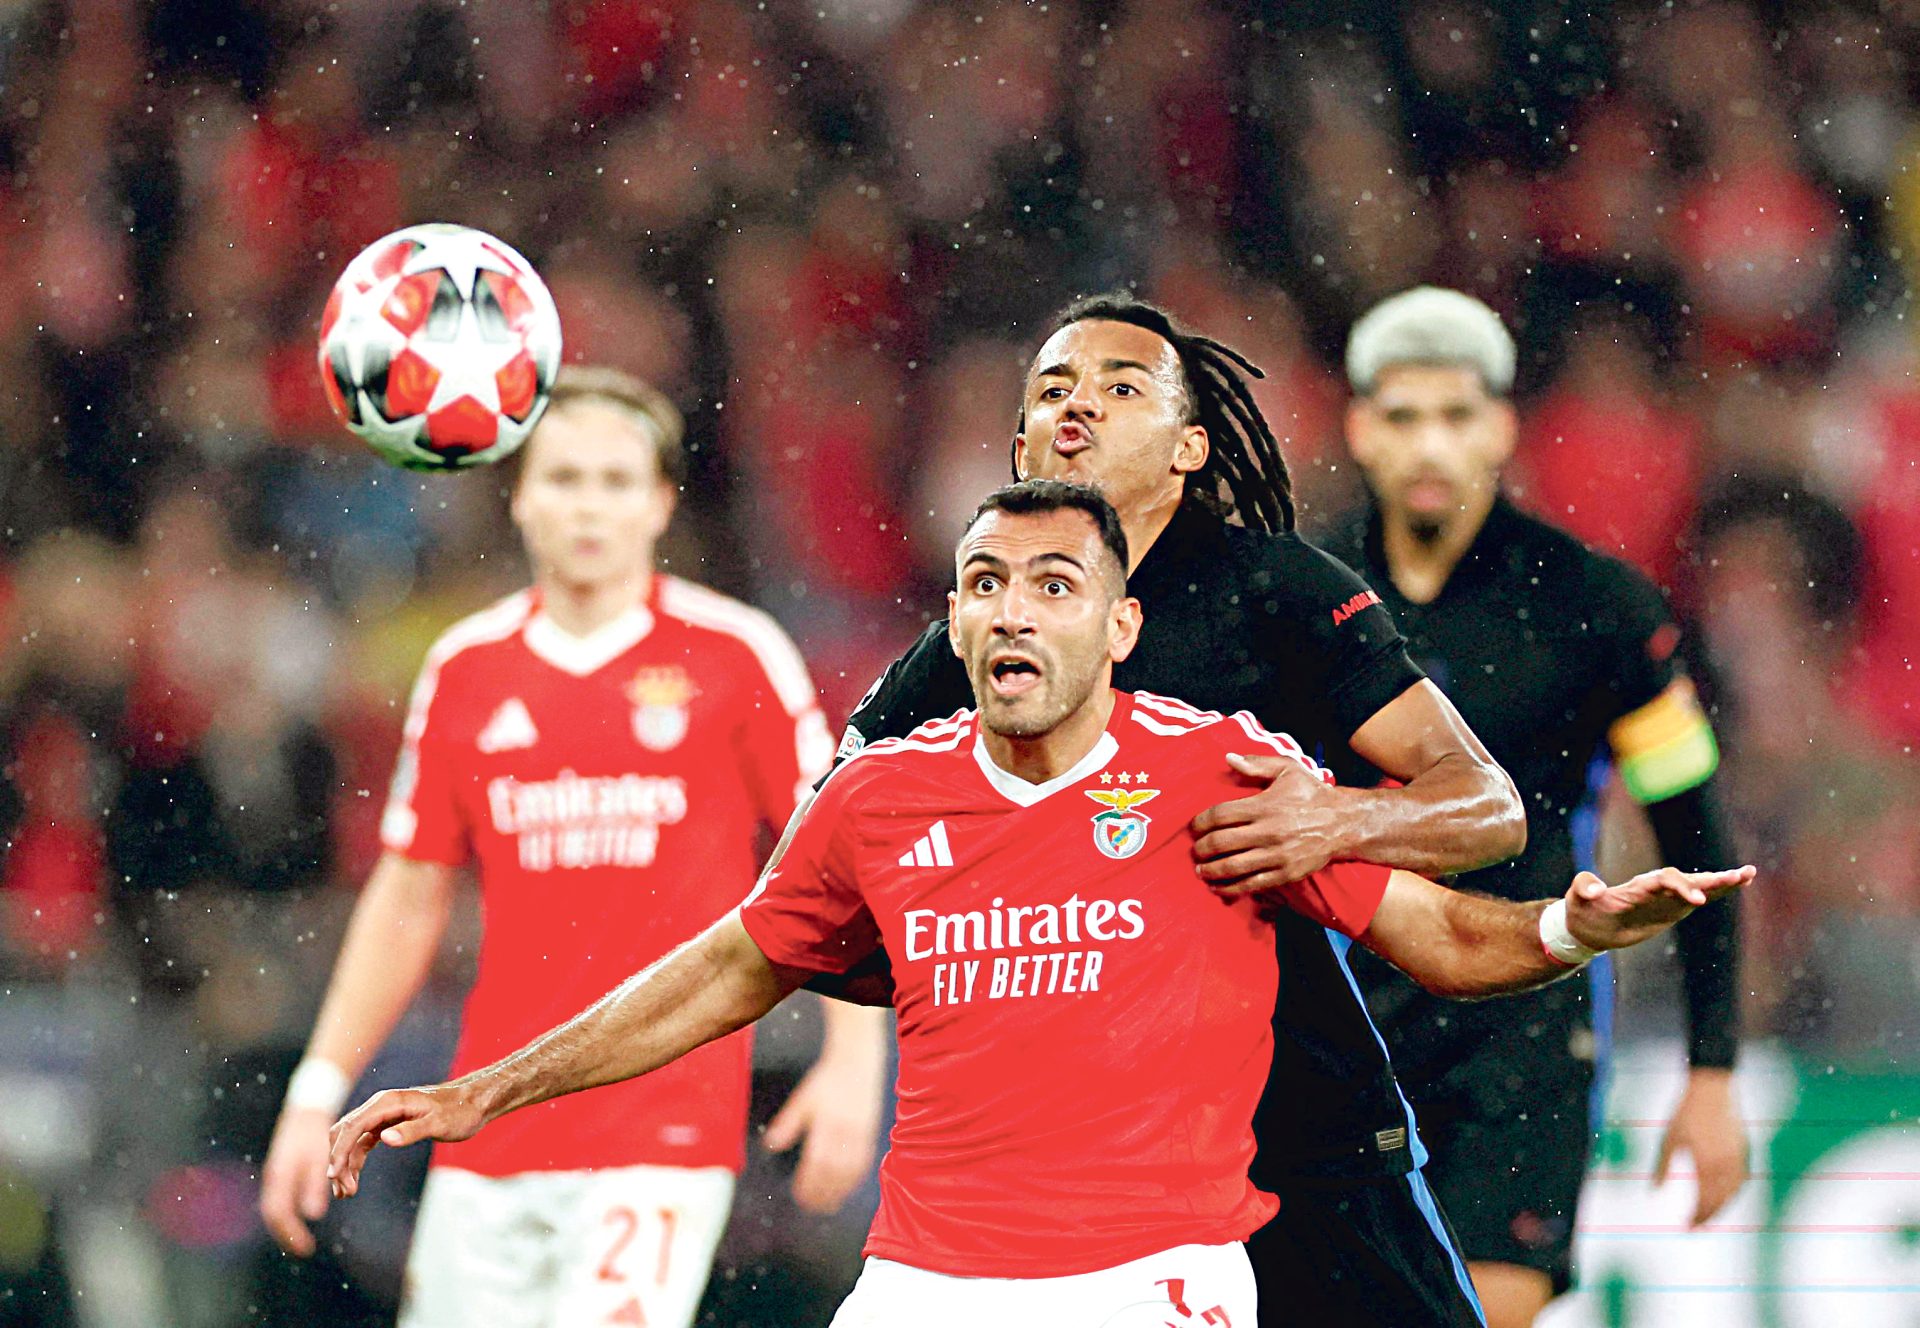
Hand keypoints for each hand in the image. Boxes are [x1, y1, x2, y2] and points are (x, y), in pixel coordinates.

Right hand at [259, 1107, 336, 1255]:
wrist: (307, 1111)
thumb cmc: (316, 1134)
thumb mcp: (319, 1159)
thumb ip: (315, 1185)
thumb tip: (313, 1215)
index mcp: (280, 1177)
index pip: (279, 1214)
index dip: (291, 1233)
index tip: (306, 1249)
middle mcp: (273, 1178)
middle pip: (273, 1215)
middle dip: (286, 1234)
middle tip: (303, 1249)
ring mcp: (275, 1175)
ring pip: (274, 1208)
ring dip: (285, 1226)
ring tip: (301, 1239)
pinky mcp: (280, 1171)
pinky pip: (279, 1198)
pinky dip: (287, 1212)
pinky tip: (300, 1217)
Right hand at [326, 1083, 485, 1198]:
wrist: (472, 1103)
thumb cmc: (458, 1112)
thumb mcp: (438, 1123)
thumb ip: (412, 1131)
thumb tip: (384, 1139)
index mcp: (388, 1102)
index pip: (353, 1126)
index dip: (340, 1150)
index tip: (334, 1174)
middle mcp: (380, 1106)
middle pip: (345, 1133)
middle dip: (339, 1161)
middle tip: (343, 1191)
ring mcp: (382, 1116)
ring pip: (351, 1140)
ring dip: (345, 1165)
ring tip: (346, 1193)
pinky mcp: (387, 1125)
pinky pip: (362, 1143)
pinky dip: (355, 1161)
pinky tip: (353, 1180)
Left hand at [763, 1051, 885, 1213]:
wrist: (857, 1061)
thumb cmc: (827, 1079)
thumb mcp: (803, 1099)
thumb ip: (788, 1123)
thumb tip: (771, 1145)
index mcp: (827, 1123)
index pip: (817, 1162)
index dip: (809, 1183)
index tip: (800, 1196)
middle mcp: (846, 1131)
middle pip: (835, 1171)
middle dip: (823, 1193)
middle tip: (812, 1207)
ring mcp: (862, 1133)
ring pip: (852, 1171)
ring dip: (840, 1191)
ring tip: (829, 1204)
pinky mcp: (872, 1133)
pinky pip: (865, 1162)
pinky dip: (856, 1179)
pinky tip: (847, 1188)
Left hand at [1193, 753, 1346, 895]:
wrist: (1344, 822)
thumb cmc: (1312, 794)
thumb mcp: (1288, 770)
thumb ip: (1257, 764)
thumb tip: (1229, 758)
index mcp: (1265, 805)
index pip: (1221, 815)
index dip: (1201, 822)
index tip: (1194, 827)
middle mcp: (1268, 831)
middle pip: (1222, 842)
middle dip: (1201, 848)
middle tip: (1195, 850)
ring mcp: (1277, 855)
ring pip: (1233, 866)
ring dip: (1211, 870)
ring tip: (1200, 870)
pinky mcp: (1285, 873)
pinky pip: (1252, 883)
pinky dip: (1232, 888)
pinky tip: (1218, 887)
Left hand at [1563, 865, 1754, 951]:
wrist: (1587, 924)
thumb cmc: (1582, 909)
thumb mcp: (1575, 898)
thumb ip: (1583, 887)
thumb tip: (1594, 888)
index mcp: (1638, 886)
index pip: (1665, 881)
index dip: (1682, 887)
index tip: (1697, 900)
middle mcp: (1656, 889)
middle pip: (1688, 879)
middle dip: (1712, 880)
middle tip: (1739, 876)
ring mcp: (1666, 899)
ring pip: (1697, 886)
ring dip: (1721, 882)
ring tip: (1748, 874)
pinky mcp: (1672, 909)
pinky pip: (1698, 898)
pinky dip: (1716, 892)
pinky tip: (1738, 884)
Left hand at [1655, 1067, 1749, 1225]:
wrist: (1712, 1089)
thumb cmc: (1685, 1113)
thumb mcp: (1668, 1140)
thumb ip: (1662, 1168)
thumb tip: (1654, 1191)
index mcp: (1707, 1165)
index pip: (1704, 1202)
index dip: (1696, 1218)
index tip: (1686, 1228)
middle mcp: (1727, 1166)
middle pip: (1720, 1201)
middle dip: (1708, 1217)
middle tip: (1696, 1227)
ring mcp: (1739, 1159)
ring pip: (1734, 1193)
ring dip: (1722, 1207)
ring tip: (1708, 1216)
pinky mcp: (1745, 1151)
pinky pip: (1741, 1180)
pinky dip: (1733, 1193)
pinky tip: (1723, 1195)